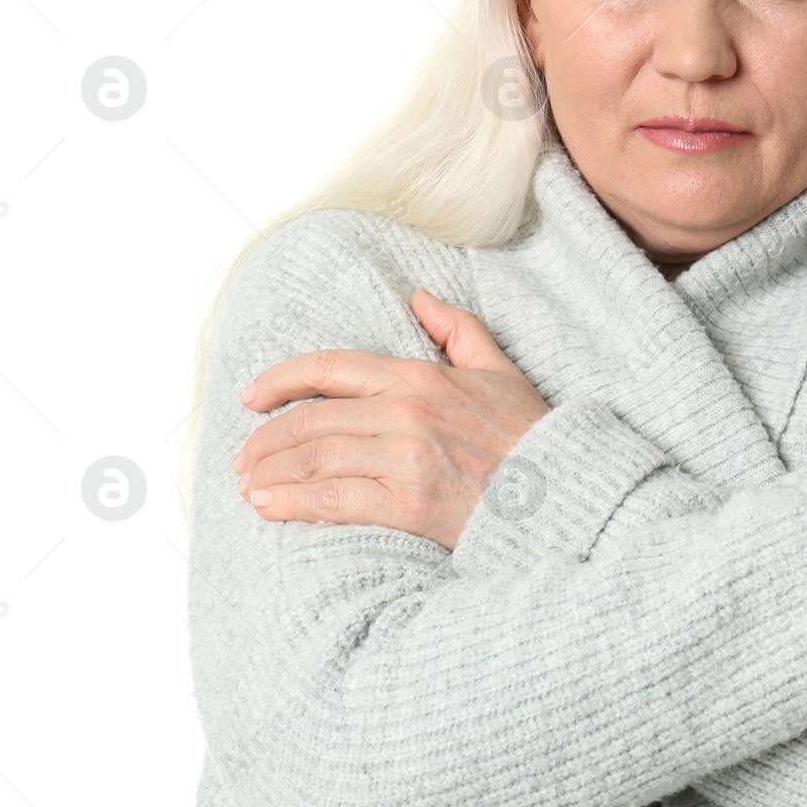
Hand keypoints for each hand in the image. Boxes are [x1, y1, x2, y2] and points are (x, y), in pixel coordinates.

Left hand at [232, 288, 550, 547]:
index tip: (250, 396)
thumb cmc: (532, 437)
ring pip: (314, 458)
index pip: (331, 368)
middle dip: (266, 439)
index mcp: (420, 376)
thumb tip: (418, 298)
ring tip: (250, 485)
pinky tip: (271, 508)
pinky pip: (335, 500)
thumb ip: (457, 329)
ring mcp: (405, 459)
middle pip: (311, 419)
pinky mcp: (409, 504)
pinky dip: (294, 504)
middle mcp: (405, 412)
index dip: (281, 379)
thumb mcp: (499, 369)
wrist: (562, 495)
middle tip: (243, 458)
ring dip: (271, 472)